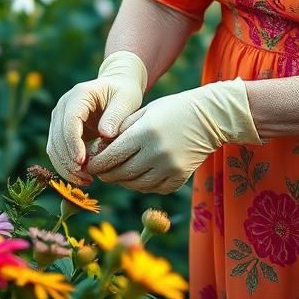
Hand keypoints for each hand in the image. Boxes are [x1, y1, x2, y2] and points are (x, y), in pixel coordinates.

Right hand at [45, 51, 146, 184]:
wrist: (116, 87)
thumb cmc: (123, 92)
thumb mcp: (126, 100)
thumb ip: (116, 115)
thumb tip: (106, 135)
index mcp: (79, 95)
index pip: (69, 122)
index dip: (73, 143)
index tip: (82, 162)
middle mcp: (63, 106)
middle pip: (58, 138)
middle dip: (68, 161)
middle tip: (86, 178)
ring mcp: (60, 118)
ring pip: (54, 148)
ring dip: (66, 167)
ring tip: (85, 181)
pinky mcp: (61, 130)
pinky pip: (58, 151)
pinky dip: (67, 166)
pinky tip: (81, 176)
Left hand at [86, 78, 263, 193]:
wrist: (209, 117)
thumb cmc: (172, 110)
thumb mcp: (145, 111)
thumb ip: (121, 130)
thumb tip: (97, 151)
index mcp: (145, 132)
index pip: (111, 156)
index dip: (96, 163)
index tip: (89, 164)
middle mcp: (156, 152)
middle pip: (121, 173)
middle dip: (106, 174)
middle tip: (101, 171)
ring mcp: (169, 167)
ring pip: (135, 184)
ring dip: (123, 181)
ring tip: (119, 172)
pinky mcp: (179, 177)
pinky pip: (153, 189)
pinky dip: (142, 185)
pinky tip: (139, 176)